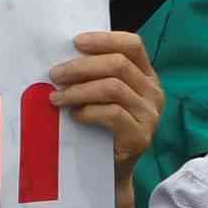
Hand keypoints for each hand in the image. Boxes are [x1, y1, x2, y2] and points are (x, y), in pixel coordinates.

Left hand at [61, 26, 163, 165]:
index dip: (104, 39)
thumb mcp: (100, 93)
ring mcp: (150, 115)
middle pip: (118, 64)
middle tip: (54, 75)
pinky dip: (87, 111)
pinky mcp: (141, 136)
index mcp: (145, 75)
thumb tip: (60, 54)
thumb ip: (93, 73)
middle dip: (80, 67)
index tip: (75, 42)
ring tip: (56, 98)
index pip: (132, 45)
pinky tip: (74, 115)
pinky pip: (113, 114)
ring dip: (78, 90)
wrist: (109, 167)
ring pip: (113, 87)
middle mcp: (153, 92)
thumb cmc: (99, 123)